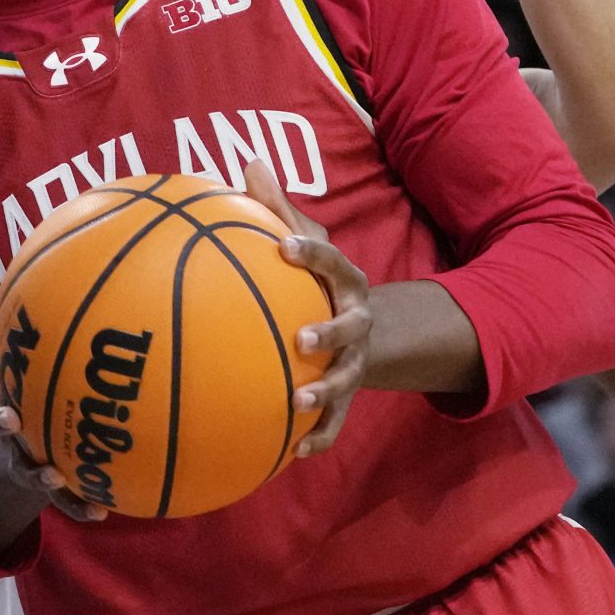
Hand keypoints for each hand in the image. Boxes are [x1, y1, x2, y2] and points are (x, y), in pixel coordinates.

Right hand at [0, 311, 109, 522]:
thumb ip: (76, 310)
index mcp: (1, 383)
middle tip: (12, 415)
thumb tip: (127, 250)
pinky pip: (60, 500)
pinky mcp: (44, 482)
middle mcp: (4, 418)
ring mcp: (19, 454)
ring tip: (53, 474)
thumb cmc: (49, 381)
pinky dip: (79, 505)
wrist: (36, 447)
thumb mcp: (51, 349)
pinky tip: (103, 511)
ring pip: (16, 465)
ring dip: (32, 470)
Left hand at [243, 163, 372, 458]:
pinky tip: (295, 453)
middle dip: (330, 333)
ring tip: (298, 402)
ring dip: (325, 392)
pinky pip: (335, 423)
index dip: (311, 253)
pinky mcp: (346, 397)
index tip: (284, 246)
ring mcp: (354, 361)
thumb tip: (249, 162)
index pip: (332, 261)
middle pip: (350, 327)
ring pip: (345, 378)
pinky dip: (319, 438)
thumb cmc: (316, 280)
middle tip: (301, 339)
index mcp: (344, 280)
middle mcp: (356, 321)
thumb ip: (278, 209)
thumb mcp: (305, 241)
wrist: (365, 330)